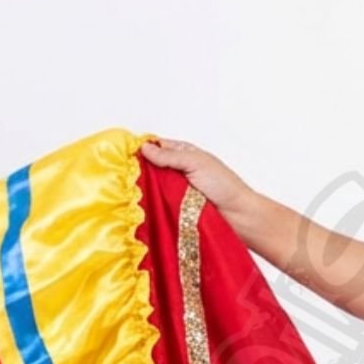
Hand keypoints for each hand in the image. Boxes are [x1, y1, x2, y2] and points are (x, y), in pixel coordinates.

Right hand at [133, 136, 255, 220]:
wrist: (239, 216)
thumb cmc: (224, 185)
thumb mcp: (196, 162)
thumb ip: (171, 155)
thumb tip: (144, 148)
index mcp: (185, 154)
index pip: (158, 147)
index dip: (143, 149)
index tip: (125, 153)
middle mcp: (179, 171)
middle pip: (152, 168)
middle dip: (140, 170)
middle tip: (124, 174)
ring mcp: (177, 191)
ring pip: (153, 187)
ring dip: (145, 189)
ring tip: (129, 190)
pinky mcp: (176, 209)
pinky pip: (159, 204)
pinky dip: (152, 204)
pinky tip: (141, 204)